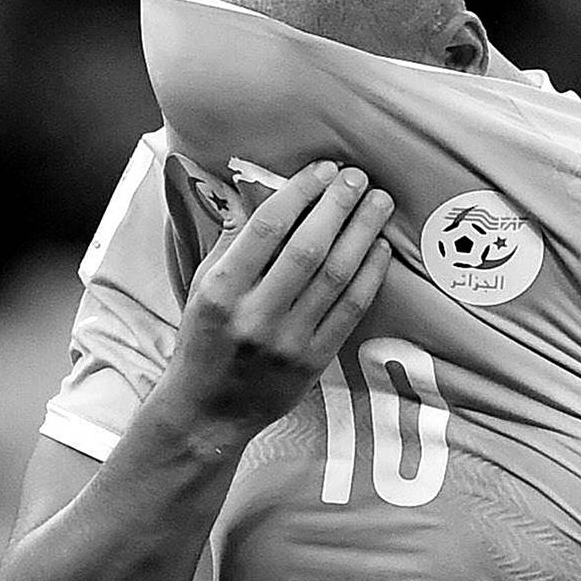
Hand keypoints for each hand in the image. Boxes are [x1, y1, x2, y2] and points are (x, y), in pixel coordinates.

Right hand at [157, 160, 393, 434]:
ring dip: (362, 233)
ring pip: (335, 276)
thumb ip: (232, 241)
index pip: (267, 228)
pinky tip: (379, 248)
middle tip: (357, 177)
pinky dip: (370, 275)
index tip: (322, 170)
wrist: (208, 410)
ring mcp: (287, 341)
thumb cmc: (204, 338)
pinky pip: (350, 310)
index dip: (300, 193)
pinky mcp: (313, 362)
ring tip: (379, 202)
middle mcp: (254, 315)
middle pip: (308, 248)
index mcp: (221, 290)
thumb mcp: (201, 286)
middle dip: (338, 206)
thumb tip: (263, 189)